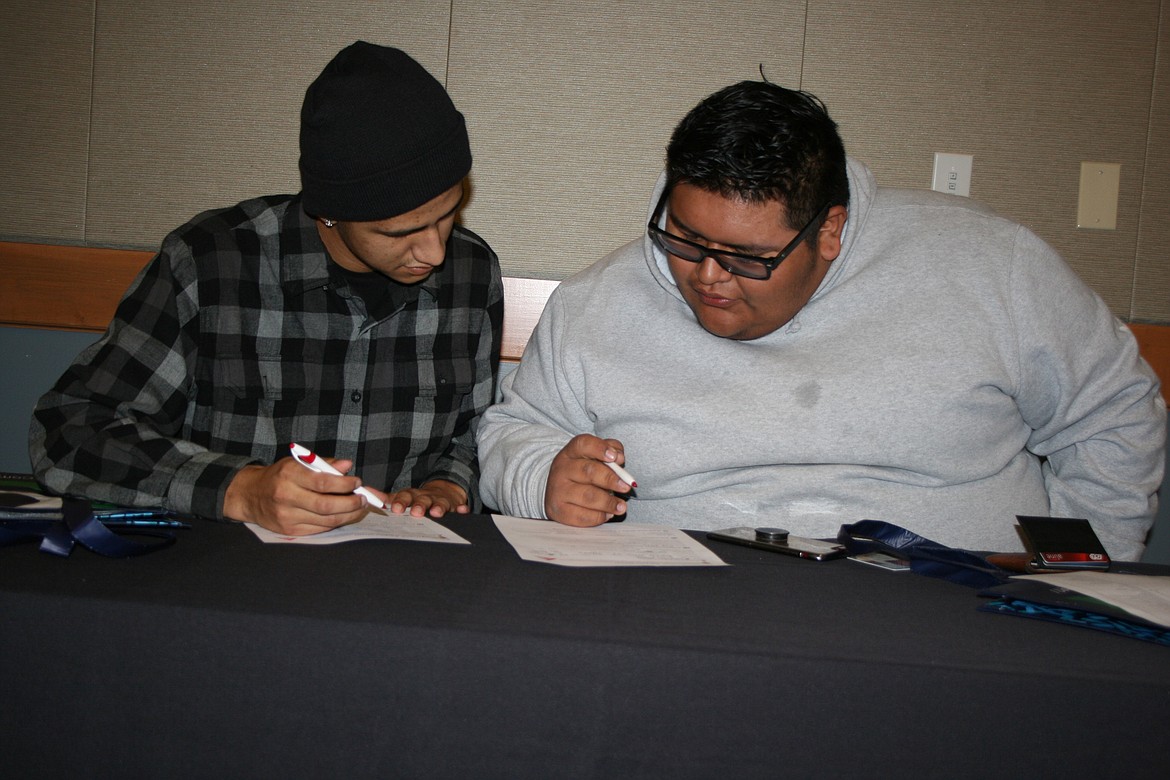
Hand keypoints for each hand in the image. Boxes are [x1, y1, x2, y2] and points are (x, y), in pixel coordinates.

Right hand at [223, 457, 383, 535]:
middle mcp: (286, 496)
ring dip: (348, 515)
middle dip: (351, 503)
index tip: (357, 482)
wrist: (250, 495)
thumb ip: (324, 463)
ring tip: (359, 508)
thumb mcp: (298, 462)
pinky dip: (335, 522)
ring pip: (326, 520)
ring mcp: (287, 516)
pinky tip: (343, 515)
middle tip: (364, 499)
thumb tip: (347, 466)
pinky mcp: (289, 531)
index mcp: (289, 474)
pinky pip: (320, 529)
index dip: (345, 484)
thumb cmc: (279, 475)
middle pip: (326, 505)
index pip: (323, 482)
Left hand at [385, 479, 468, 517]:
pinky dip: (462, 509)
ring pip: (440, 503)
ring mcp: (441, 501)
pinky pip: (460, 507)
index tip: (395, 509)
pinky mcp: (455, 505)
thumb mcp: (403, 496)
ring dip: (439, 507)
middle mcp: (426, 497)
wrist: (443, 490)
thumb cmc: (418, 498)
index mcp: (412, 495)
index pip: (404, 496)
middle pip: (422, 499)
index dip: (400, 502)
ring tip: (437, 513)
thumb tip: (366, 493)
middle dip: (419, 505)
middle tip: (415, 513)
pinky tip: (463, 511)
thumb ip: (386, 498)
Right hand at [545, 434, 632, 526]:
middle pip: (588, 471)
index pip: (584, 444)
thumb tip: (619, 457)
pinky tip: (608, 514)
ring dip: (609, 502)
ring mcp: (558, 491)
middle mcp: (562, 469)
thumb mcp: (593, 456)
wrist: (556, 493)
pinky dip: (599, 516)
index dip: (600, 448)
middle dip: (610, 479)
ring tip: (622, 506)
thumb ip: (610, 450)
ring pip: (587, 496)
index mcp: (571, 452)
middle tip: (626, 487)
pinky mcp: (559, 511)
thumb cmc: (582, 473)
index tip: (615, 457)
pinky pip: (582, 516)